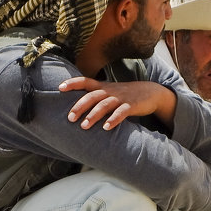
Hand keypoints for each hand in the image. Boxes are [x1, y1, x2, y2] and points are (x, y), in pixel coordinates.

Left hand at [59, 78, 175, 129]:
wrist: (150, 92)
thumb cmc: (124, 95)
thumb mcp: (109, 92)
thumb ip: (94, 97)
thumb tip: (74, 108)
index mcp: (103, 87)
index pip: (85, 81)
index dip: (73, 83)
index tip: (60, 88)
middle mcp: (110, 91)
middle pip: (92, 96)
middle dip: (80, 106)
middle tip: (70, 118)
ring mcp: (121, 98)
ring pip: (105, 105)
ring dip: (94, 115)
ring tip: (84, 126)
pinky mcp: (131, 106)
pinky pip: (122, 112)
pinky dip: (114, 119)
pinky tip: (106, 128)